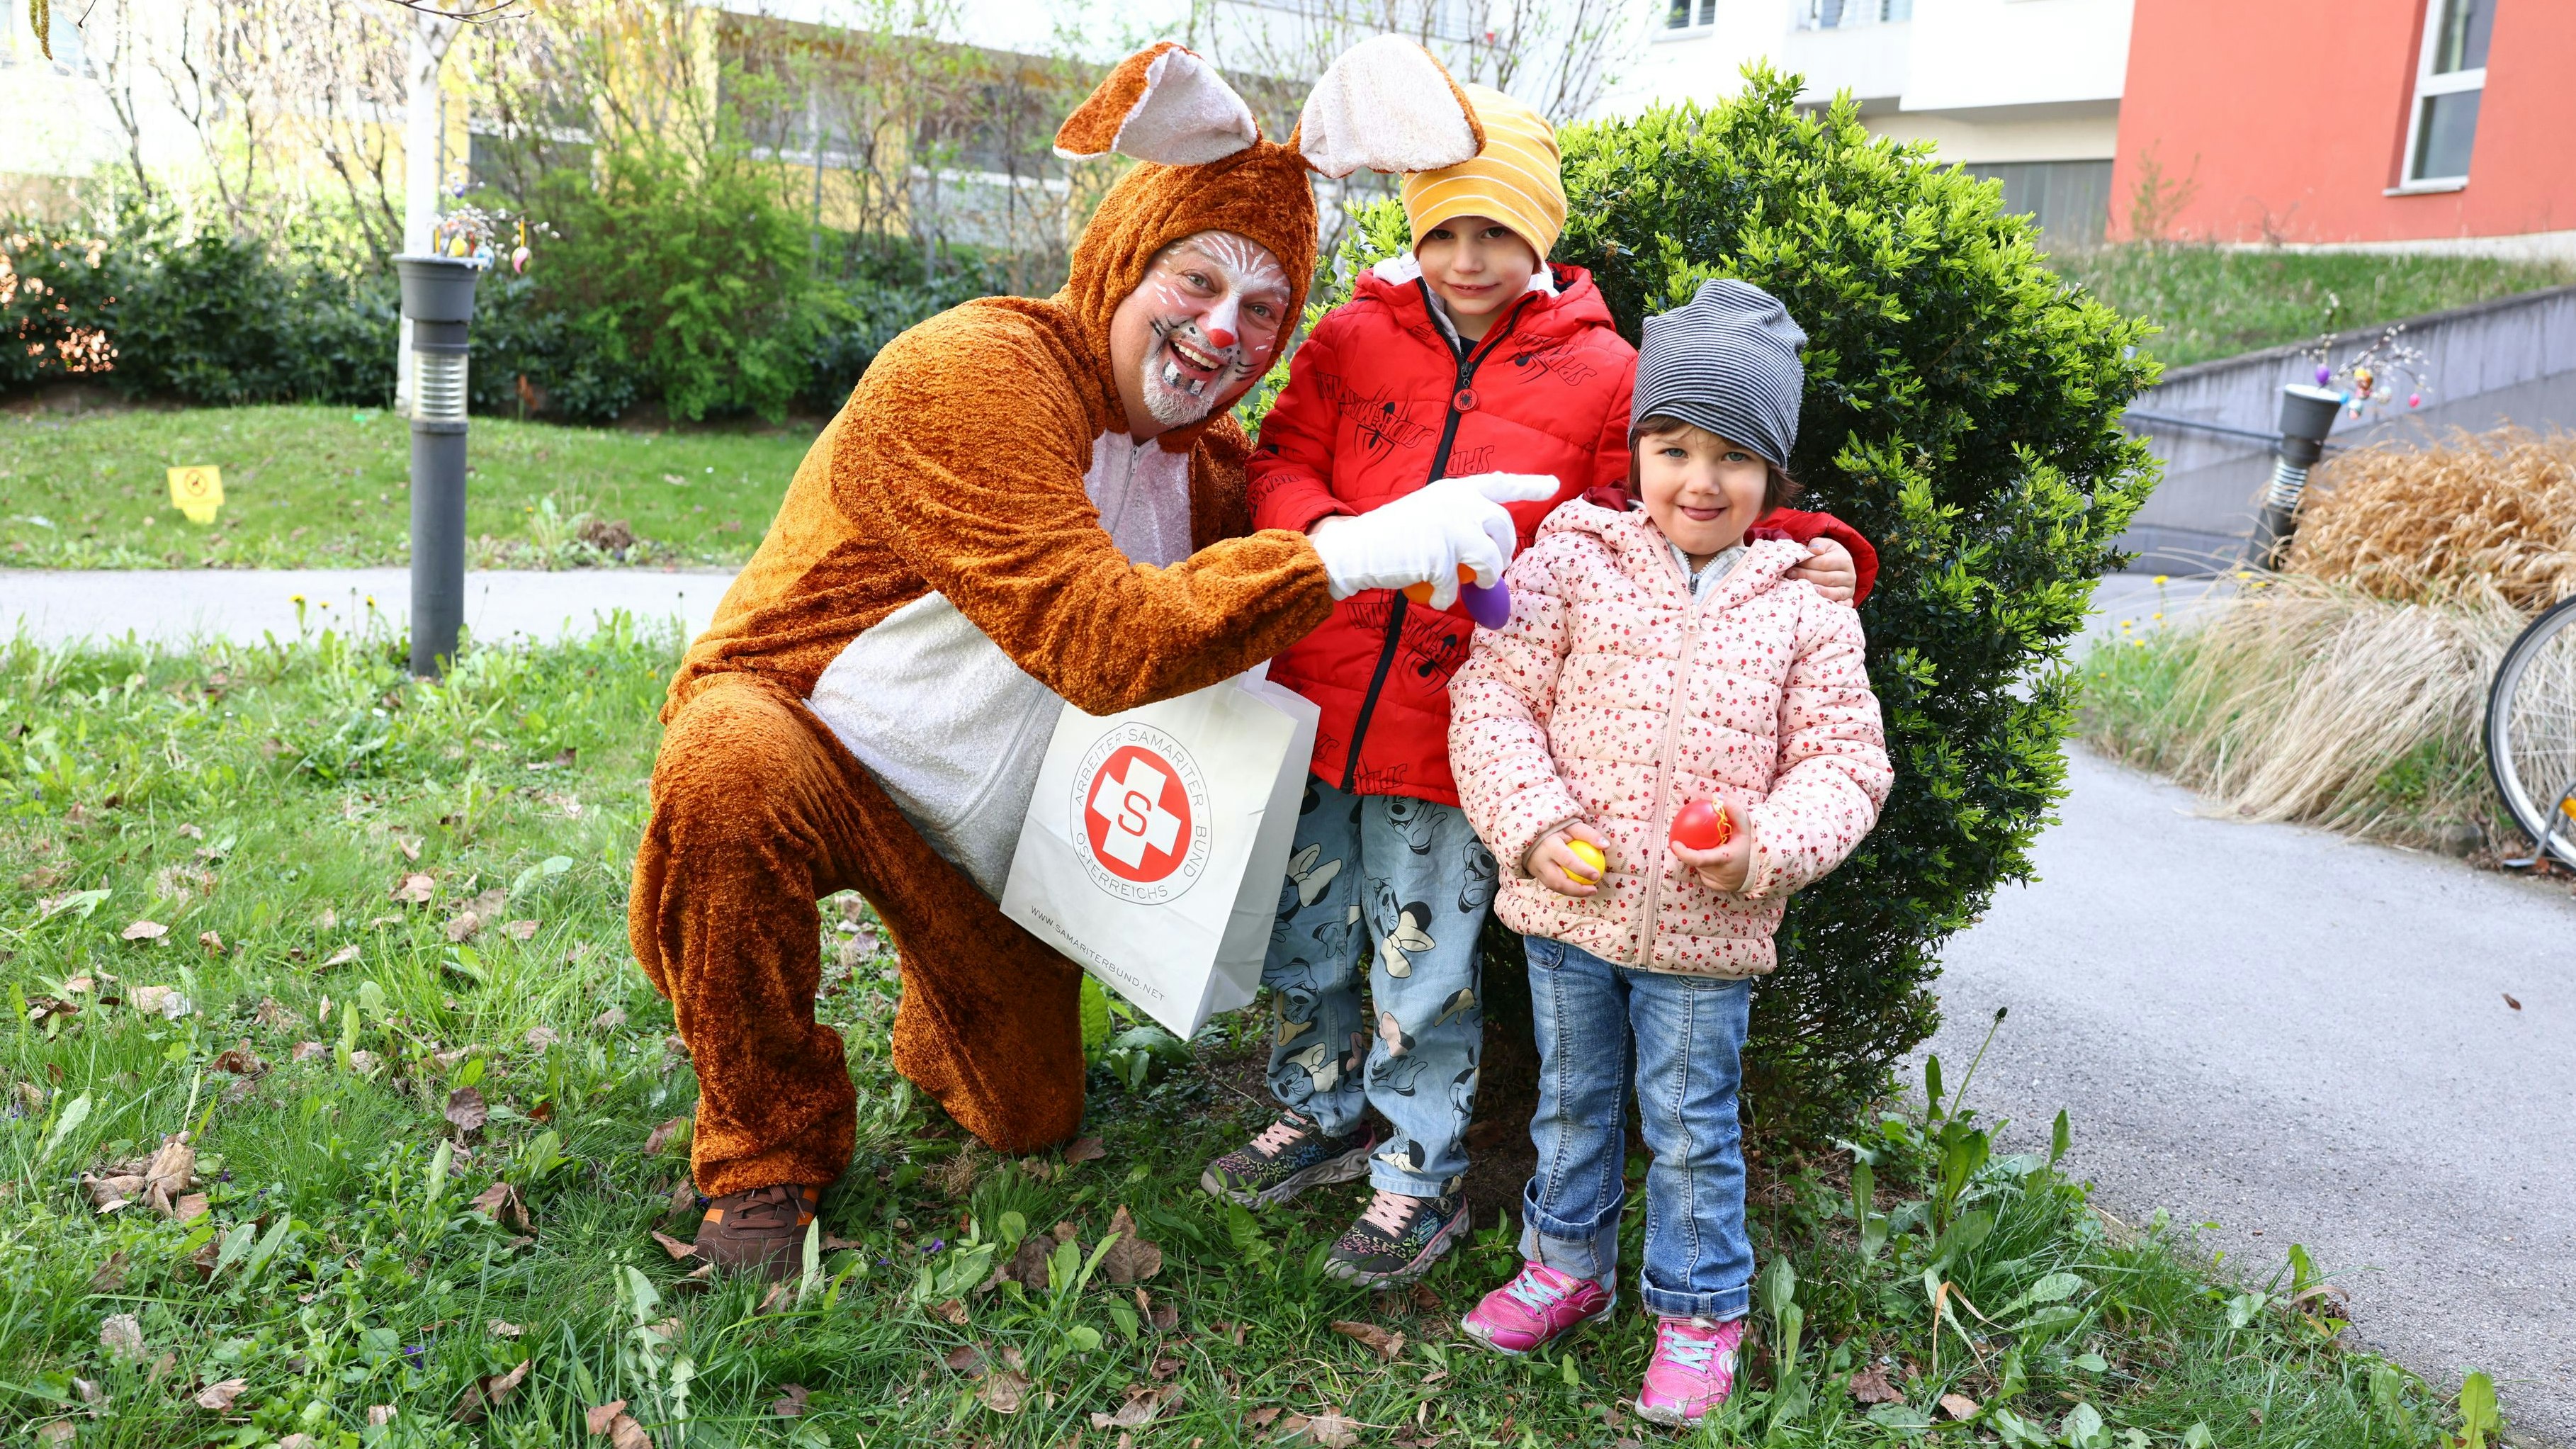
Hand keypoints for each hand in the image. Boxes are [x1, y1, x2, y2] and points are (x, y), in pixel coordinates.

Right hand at [1308, 472, 1557, 606]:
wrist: (1355, 548)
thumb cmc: (1390, 536)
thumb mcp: (1428, 513)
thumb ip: (1458, 519)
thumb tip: (1488, 546)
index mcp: (1454, 489)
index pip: (1500, 484)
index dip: (1529, 485)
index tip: (1554, 485)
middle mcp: (1457, 502)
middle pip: (1503, 527)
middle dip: (1504, 552)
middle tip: (1493, 569)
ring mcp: (1450, 528)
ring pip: (1491, 559)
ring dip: (1485, 578)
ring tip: (1471, 586)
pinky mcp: (1440, 556)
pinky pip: (1457, 586)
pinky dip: (1446, 597)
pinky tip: (1433, 595)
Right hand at [1524, 820, 1611, 897]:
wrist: (1532, 833)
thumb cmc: (1557, 829)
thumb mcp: (1572, 826)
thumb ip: (1589, 835)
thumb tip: (1606, 845)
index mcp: (1549, 845)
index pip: (1567, 860)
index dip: (1582, 869)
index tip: (1596, 874)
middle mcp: (1540, 860)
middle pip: (1558, 880)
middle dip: (1577, 889)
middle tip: (1594, 889)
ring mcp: (1536, 870)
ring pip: (1554, 886)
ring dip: (1572, 892)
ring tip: (1589, 891)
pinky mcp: (1535, 875)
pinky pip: (1552, 885)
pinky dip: (1566, 889)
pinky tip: (1579, 889)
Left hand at [1669, 799, 1751, 892]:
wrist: (1761, 867)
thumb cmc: (1750, 845)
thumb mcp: (1745, 826)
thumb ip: (1733, 809)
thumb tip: (1716, 797)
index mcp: (1726, 859)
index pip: (1700, 859)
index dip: (1684, 853)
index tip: (1675, 843)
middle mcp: (1721, 874)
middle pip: (1698, 862)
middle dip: (1693, 851)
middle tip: (1691, 840)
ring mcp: (1718, 883)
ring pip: (1700, 869)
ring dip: (1700, 858)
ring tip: (1709, 848)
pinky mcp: (1717, 888)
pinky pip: (1704, 875)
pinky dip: (1705, 867)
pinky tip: (1712, 859)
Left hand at [1787, 538, 1854, 603]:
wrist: (1840, 566)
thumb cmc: (1828, 555)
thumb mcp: (1825, 545)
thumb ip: (1818, 544)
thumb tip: (1814, 550)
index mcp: (1844, 559)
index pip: (1824, 563)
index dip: (1807, 564)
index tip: (1792, 565)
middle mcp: (1850, 575)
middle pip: (1826, 578)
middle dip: (1806, 576)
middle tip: (1790, 575)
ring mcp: (1849, 589)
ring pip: (1832, 592)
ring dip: (1815, 591)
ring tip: (1800, 588)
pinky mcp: (1847, 600)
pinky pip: (1844, 605)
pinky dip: (1837, 606)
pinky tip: (1825, 605)